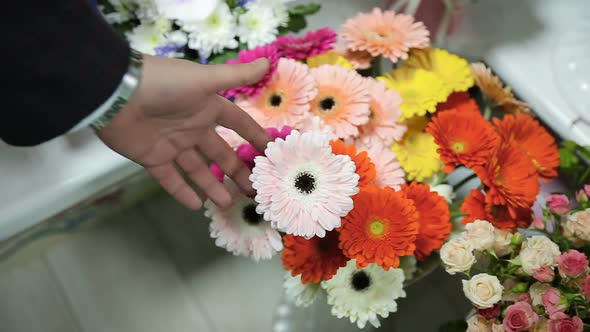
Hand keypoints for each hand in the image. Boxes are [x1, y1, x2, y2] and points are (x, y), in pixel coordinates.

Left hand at [96, 55, 270, 209]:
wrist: (116, 94)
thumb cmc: (165, 84)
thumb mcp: (204, 79)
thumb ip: (236, 75)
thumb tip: (267, 62)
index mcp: (207, 107)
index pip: (237, 124)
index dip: (254, 137)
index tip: (271, 153)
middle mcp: (193, 127)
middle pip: (220, 153)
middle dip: (237, 171)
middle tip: (253, 190)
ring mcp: (173, 144)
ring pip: (198, 169)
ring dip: (213, 186)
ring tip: (228, 202)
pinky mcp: (152, 158)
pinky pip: (170, 179)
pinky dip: (182, 192)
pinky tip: (197, 206)